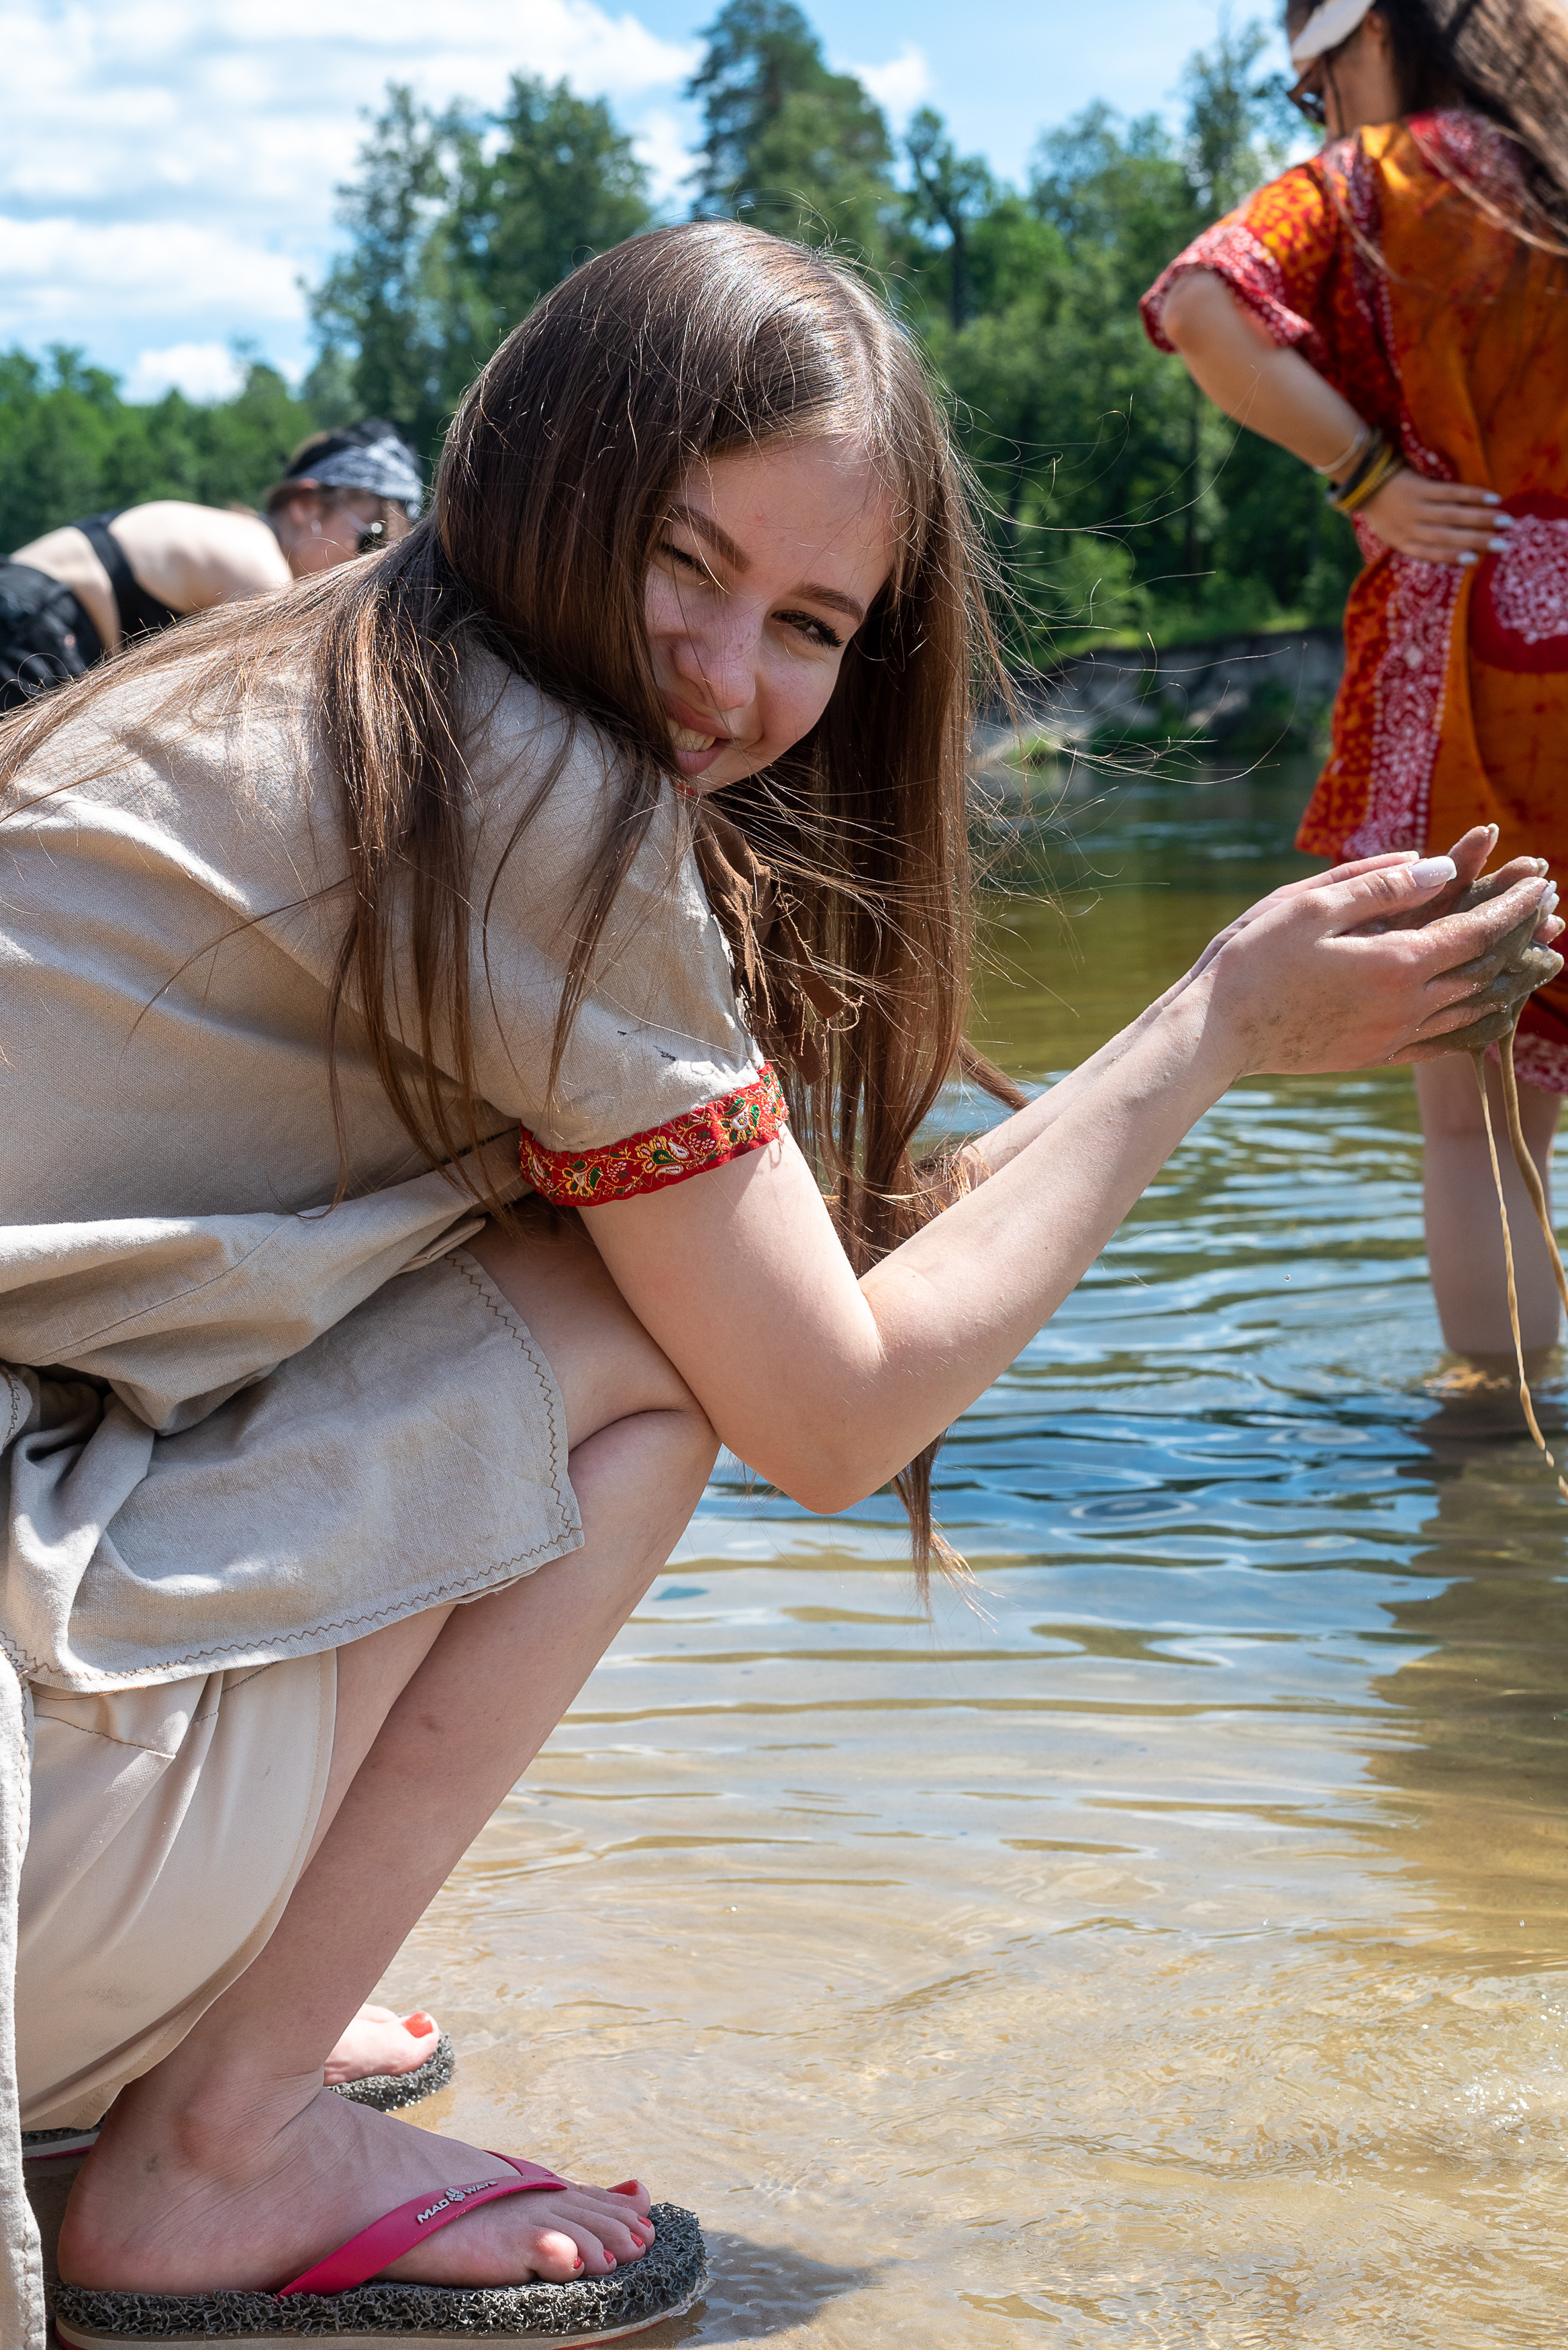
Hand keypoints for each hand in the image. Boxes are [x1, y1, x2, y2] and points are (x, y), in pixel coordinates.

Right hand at [1194, 850, 1559, 1076]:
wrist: (1215, 1033)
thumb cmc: (1253, 960)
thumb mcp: (1311, 905)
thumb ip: (1381, 884)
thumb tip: (1442, 866)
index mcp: (1395, 964)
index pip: (1476, 931)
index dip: (1514, 906)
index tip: (1542, 881)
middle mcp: (1405, 1007)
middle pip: (1484, 972)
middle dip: (1522, 939)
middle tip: (1552, 914)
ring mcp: (1391, 1038)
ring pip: (1471, 1010)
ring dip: (1509, 982)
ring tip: (1536, 959)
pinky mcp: (1373, 1056)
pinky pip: (1443, 1041)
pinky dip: (1475, 1022)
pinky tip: (1486, 1012)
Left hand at [1358, 471, 1510, 565]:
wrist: (1365, 481)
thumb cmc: (1384, 511)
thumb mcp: (1391, 534)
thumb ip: (1415, 542)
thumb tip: (1450, 552)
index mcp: (1402, 542)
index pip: (1430, 553)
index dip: (1453, 557)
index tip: (1476, 560)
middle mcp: (1410, 527)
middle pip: (1448, 537)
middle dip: (1477, 541)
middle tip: (1503, 545)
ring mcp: (1415, 507)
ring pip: (1453, 516)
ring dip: (1481, 519)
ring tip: (1504, 521)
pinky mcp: (1421, 487)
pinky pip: (1450, 492)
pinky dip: (1472, 496)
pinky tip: (1492, 498)